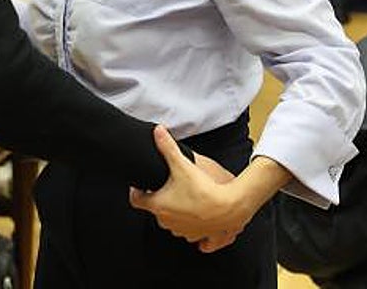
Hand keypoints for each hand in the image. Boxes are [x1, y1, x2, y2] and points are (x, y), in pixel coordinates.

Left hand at [128, 126, 250, 249]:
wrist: (230, 208)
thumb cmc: (204, 190)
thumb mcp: (183, 165)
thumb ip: (168, 147)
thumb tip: (157, 131)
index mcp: (159, 205)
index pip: (136, 200)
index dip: (137, 191)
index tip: (141, 184)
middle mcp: (167, 221)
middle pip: (156, 210)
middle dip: (159, 199)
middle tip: (167, 186)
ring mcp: (182, 231)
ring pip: (173, 222)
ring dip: (176, 212)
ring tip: (184, 197)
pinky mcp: (198, 236)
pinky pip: (192, 236)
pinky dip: (193, 228)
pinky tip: (198, 219)